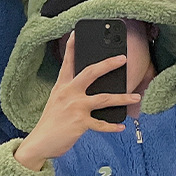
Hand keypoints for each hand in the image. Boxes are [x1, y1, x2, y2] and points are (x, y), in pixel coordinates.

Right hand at [14, 34, 139, 170]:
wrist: (40, 142)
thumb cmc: (51, 123)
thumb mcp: (57, 101)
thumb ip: (71, 92)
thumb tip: (94, 89)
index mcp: (62, 86)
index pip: (68, 62)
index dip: (72, 47)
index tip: (76, 33)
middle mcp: (69, 93)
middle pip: (91, 72)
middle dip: (109, 64)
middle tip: (123, 59)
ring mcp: (75, 107)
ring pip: (104, 98)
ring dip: (123, 98)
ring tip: (135, 97)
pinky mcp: (80, 123)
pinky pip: (101, 124)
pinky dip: (112, 126)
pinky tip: (121, 126)